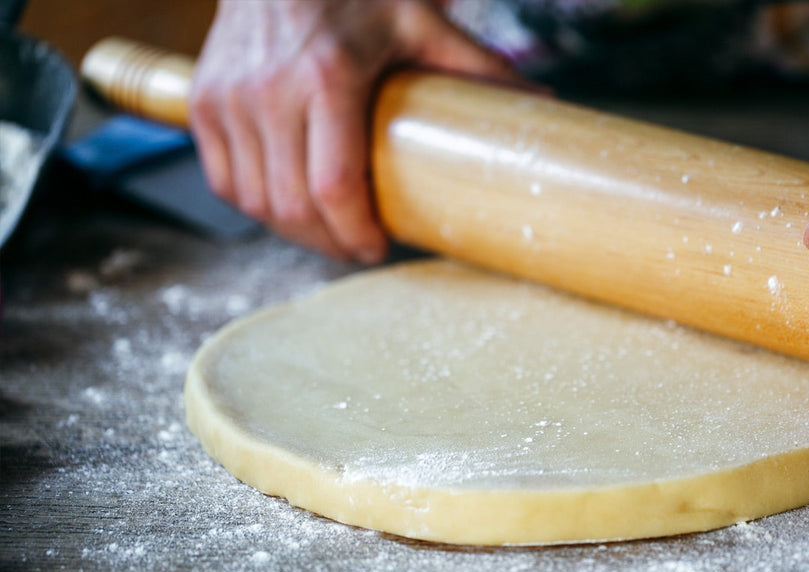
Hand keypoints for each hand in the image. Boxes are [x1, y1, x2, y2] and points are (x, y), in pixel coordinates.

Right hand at [190, 0, 517, 261]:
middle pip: (293, 206)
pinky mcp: (204, 102)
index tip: (379, 247)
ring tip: (329, 231)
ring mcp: (227, 98)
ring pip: (255, 201)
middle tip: (361, 247)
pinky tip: (287, 205)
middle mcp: (267, 91)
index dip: (356, 233)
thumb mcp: (420, 21)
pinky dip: (255, 204)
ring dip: (293, 230)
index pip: (333, 187)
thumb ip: (476, 66)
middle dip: (330, 243)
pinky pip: (224, 180)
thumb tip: (539, 104)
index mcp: (326, 77)